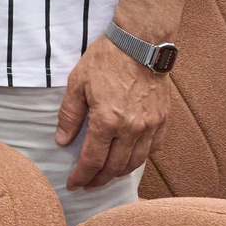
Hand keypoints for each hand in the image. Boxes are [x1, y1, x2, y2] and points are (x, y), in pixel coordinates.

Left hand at [54, 35, 171, 191]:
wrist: (140, 41)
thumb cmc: (106, 58)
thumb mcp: (77, 82)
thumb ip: (70, 115)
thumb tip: (63, 141)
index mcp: (107, 121)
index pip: (92, 161)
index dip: (81, 176)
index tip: (73, 184)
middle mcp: (131, 128)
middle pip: (114, 167)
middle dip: (98, 179)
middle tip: (88, 182)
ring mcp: (150, 125)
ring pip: (135, 162)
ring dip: (119, 172)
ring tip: (107, 173)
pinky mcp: (163, 118)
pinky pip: (154, 148)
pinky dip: (141, 157)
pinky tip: (131, 156)